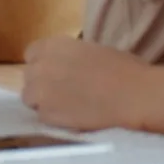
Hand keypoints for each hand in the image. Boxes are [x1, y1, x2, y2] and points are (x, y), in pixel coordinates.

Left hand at [22, 36, 155, 130]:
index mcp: (54, 45)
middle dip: (42, 83)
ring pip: (30, 98)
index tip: (54, 72)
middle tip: (62, 92)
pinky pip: (42, 117)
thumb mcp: (91, 50)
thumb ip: (70, 57)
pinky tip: (72, 118)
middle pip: (29, 77)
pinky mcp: (47, 115)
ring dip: (43, 102)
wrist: (134, 95)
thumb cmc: (124, 69)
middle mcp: (41, 65)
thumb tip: (67, 66)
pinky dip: (53, 118)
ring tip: (65, 107)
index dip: (43, 64)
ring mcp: (41, 91)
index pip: (32, 53)